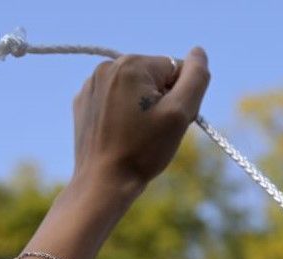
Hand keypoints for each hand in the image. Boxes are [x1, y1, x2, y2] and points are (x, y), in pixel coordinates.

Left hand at [71, 47, 209, 204]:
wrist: (103, 182)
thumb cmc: (144, 150)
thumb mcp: (180, 114)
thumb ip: (196, 78)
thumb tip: (198, 52)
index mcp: (131, 64)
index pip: (176, 69)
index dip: (180, 98)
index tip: (168, 122)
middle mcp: (106, 67)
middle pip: (155, 78)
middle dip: (162, 101)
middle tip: (154, 131)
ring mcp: (91, 85)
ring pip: (135, 89)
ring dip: (143, 108)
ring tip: (137, 135)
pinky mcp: (83, 103)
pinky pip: (116, 100)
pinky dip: (124, 115)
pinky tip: (121, 136)